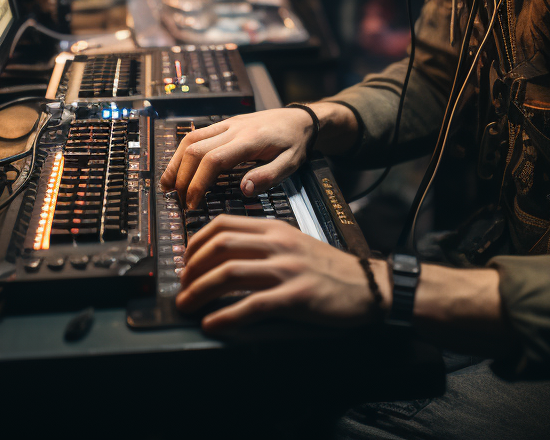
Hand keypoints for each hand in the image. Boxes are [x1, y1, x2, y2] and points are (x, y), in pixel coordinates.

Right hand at [159, 107, 316, 207]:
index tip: (192, 204)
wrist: (299, 117)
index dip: (198, 183)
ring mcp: (227, 124)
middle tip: (179, 201)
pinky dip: (183, 152)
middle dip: (182, 177)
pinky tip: (179, 168)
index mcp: (250, 140)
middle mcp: (234, 129)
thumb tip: (243, 189)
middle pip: (195, 149)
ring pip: (191, 139)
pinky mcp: (225, 124)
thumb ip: (268, 176)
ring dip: (176, 163)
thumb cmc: (295, 142)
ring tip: (168, 186)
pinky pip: (197, 134)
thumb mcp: (290, 163)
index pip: (214, 160)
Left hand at [175, 216, 386, 332]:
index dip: (195, 242)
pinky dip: (226, 316)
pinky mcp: (296, 297)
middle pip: (221, 246)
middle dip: (192, 268)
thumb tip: (224, 259)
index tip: (184, 260)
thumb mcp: (293, 244)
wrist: (367, 285)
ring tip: (187, 306)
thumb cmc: (327, 268)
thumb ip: (263, 245)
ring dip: (200, 291)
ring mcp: (287, 269)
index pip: (224, 224)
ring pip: (230, 273)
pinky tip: (212, 324)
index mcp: (275, 228)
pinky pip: (253, 305)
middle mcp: (278, 243)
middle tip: (182, 287)